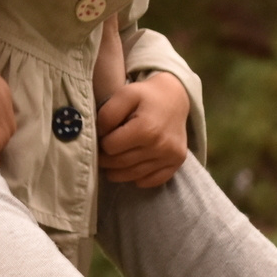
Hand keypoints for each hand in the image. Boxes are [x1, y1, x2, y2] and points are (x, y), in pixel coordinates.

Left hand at [99, 72, 190, 188]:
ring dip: (118, 172)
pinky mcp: (176, 163)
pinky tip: (132, 168)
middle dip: (107, 160)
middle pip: (120, 164)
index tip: (103, 137)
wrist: (175, 98)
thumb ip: (107, 114)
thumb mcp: (124, 94)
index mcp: (146, 129)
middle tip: (103, 152)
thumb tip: (99, 136)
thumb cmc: (146, 96)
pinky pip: (152, 181)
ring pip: (133, 176)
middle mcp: (160, 146)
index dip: (103, 142)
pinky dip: (139, 178)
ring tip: (113, 162)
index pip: (111, 147)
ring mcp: (170, 157)